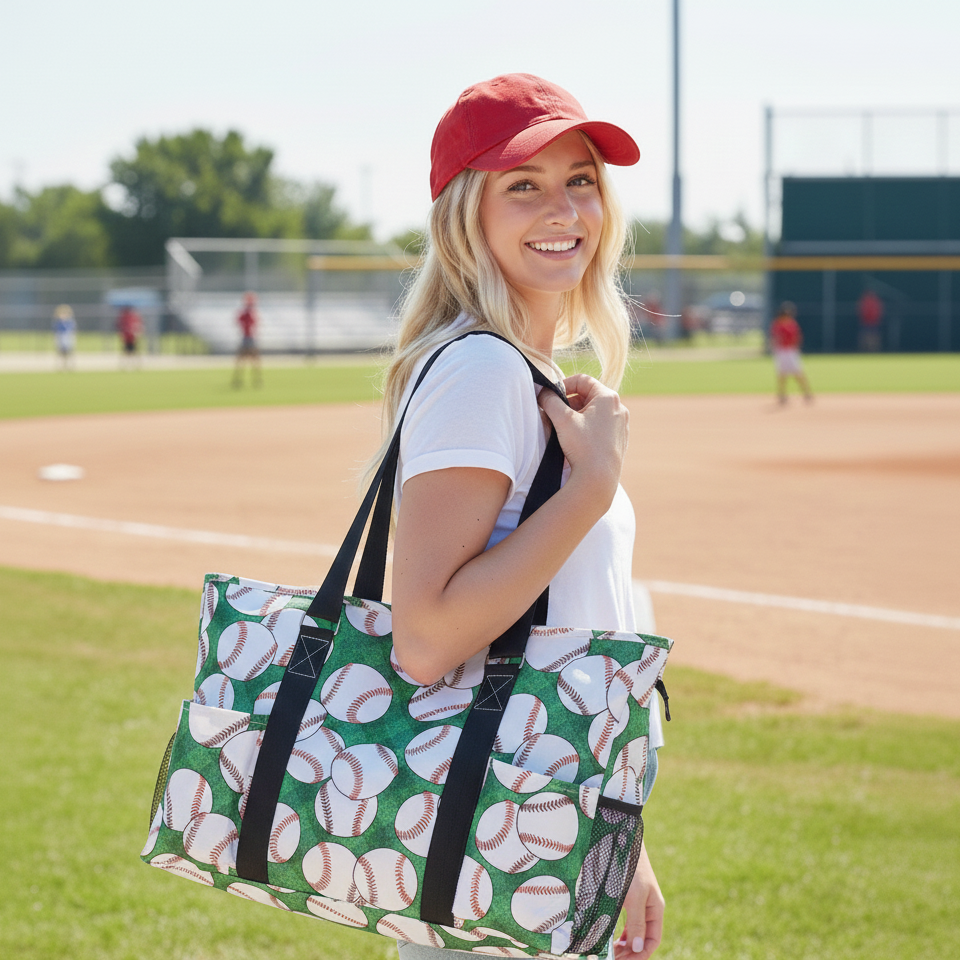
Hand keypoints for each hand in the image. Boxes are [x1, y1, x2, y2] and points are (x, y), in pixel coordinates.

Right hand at [537, 373, 628, 512]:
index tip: (551, 397)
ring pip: (594, 412)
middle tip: (555, 413)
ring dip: (577, 415)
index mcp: (608, 397)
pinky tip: (576, 440)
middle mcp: (619, 409)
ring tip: (563, 428)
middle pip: (589, 396)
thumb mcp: (562, 419)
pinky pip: (600, 426)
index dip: (563, 385)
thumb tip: (543, 391)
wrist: (598, 479)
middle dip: (569, 402)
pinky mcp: (619, 440)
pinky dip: (587, 427)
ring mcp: (621, 425)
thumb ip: (550, 400)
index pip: (582, 380)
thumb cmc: (583, 446)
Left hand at [612, 845, 663, 959]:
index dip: (641, 955)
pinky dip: (622, 931)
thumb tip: (639, 948)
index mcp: (655, 908)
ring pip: (635, 930)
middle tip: (614, 958)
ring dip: (626, 944)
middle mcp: (649, 907)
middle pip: (644, 938)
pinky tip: (612, 937)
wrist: (622, 838)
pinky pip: (628, 920)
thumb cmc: (629, 866)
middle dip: (631, 951)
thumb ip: (637, 922)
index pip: (653, 940)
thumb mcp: (634, 896)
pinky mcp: (628, 895)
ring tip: (612, 952)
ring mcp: (639, 901)